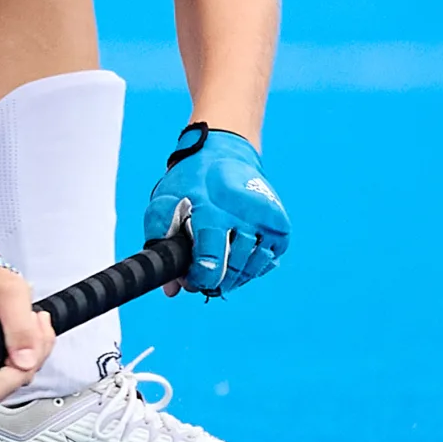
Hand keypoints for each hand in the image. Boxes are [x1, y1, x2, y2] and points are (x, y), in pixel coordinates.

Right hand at [0, 266, 52, 402]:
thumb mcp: (9, 293)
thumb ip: (19, 324)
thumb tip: (26, 361)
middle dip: (25, 363)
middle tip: (30, 331)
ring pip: (17, 380)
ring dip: (37, 352)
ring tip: (31, 321)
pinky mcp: (4, 368)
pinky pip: (28, 372)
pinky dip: (40, 352)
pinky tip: (34, 330)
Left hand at [142, 123, 287, 295]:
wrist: (224, 151)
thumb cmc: (190, 181)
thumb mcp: (164, 201)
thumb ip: (161, 242)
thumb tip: (172, 290)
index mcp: (214, 209)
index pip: (213, 260)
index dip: (202, 279)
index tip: (193, 281)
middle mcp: (245, 214)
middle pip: (235, 268)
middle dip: (217, 281)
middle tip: (204, 281)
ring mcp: (267, 219)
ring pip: (253, 267)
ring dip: (236, 276)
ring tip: (221, 272)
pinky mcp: (281, 225)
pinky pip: (269, 260)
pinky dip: (254, 266)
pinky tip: (239, 260)